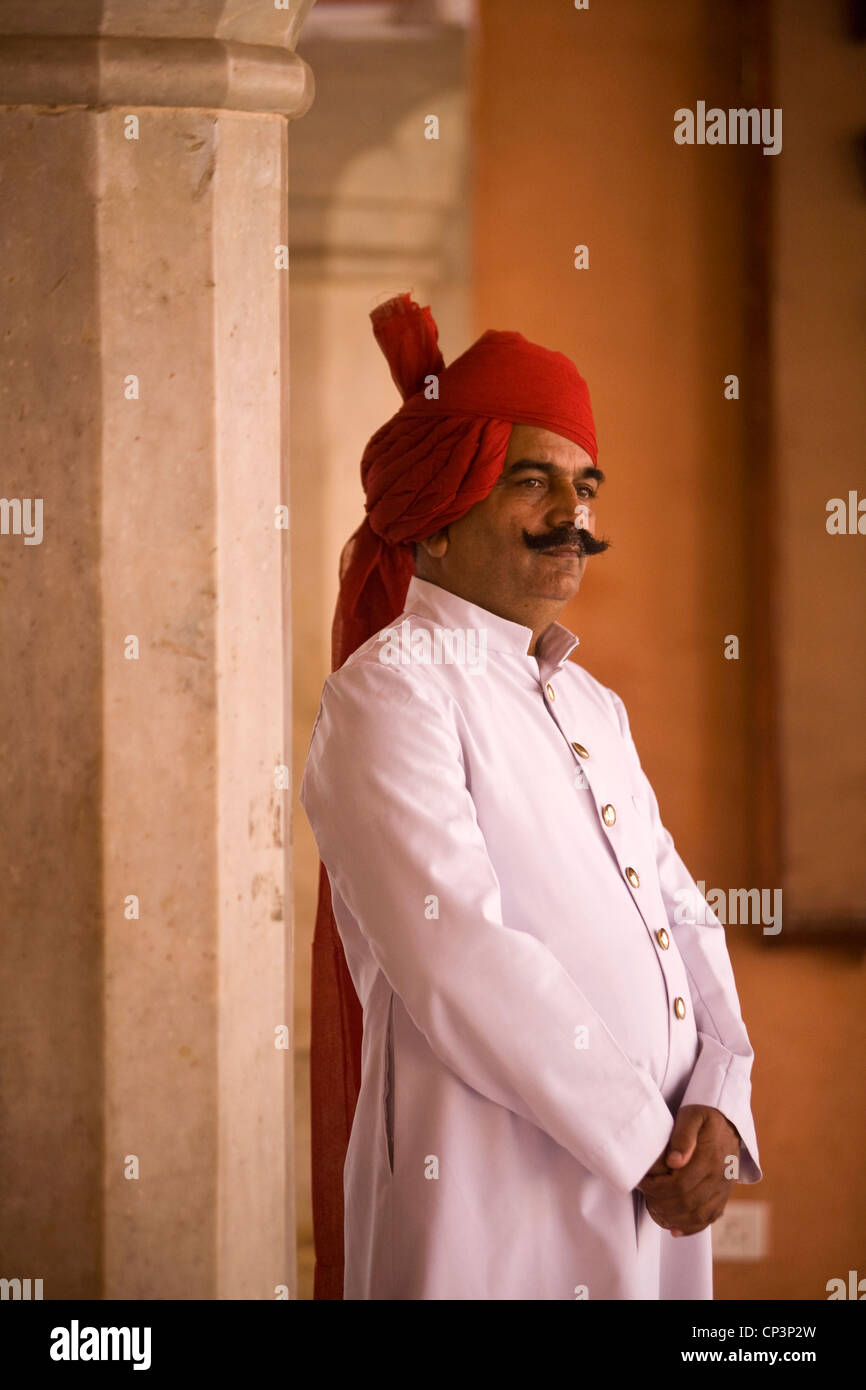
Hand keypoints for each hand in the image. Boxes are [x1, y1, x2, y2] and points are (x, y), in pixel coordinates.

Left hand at [637, 1104, 739, 1237]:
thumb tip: (674, 1161)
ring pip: (697, 1215)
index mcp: (710, 1158)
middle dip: (660, 1203)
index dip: (657, 1188)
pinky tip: (673, 1229)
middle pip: (686, 1202)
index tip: (641, 1182)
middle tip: (644, 1196)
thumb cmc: (705, 1119)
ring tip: (653, 1210)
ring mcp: (722, 1190)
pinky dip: (690, 1228)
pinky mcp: (723, 1198)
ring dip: (672, 1218)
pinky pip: (708, 1219)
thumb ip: (684, 1134)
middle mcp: (718, 1178)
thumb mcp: (693, 1116)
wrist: (730, 1126)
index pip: (680, 1184)